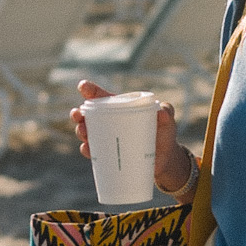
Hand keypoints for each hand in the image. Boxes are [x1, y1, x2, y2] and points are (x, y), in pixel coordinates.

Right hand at [69, 82, 190, 191]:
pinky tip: (88, 149)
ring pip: (87, 133)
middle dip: (79, 114)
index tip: (82, 87)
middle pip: (88, 116)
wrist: (165, 158)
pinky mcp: (109, 155)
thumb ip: (167, 111)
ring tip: (84, 133)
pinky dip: (89, 151)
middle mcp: (109, 122)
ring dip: (81, 132)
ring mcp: (108, 139)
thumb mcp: (167, 119)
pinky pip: (94, 153)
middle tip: (78, 115)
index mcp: (120, 108)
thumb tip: (161, 112)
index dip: (90, 90)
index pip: (102, 97)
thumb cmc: (164, 132)